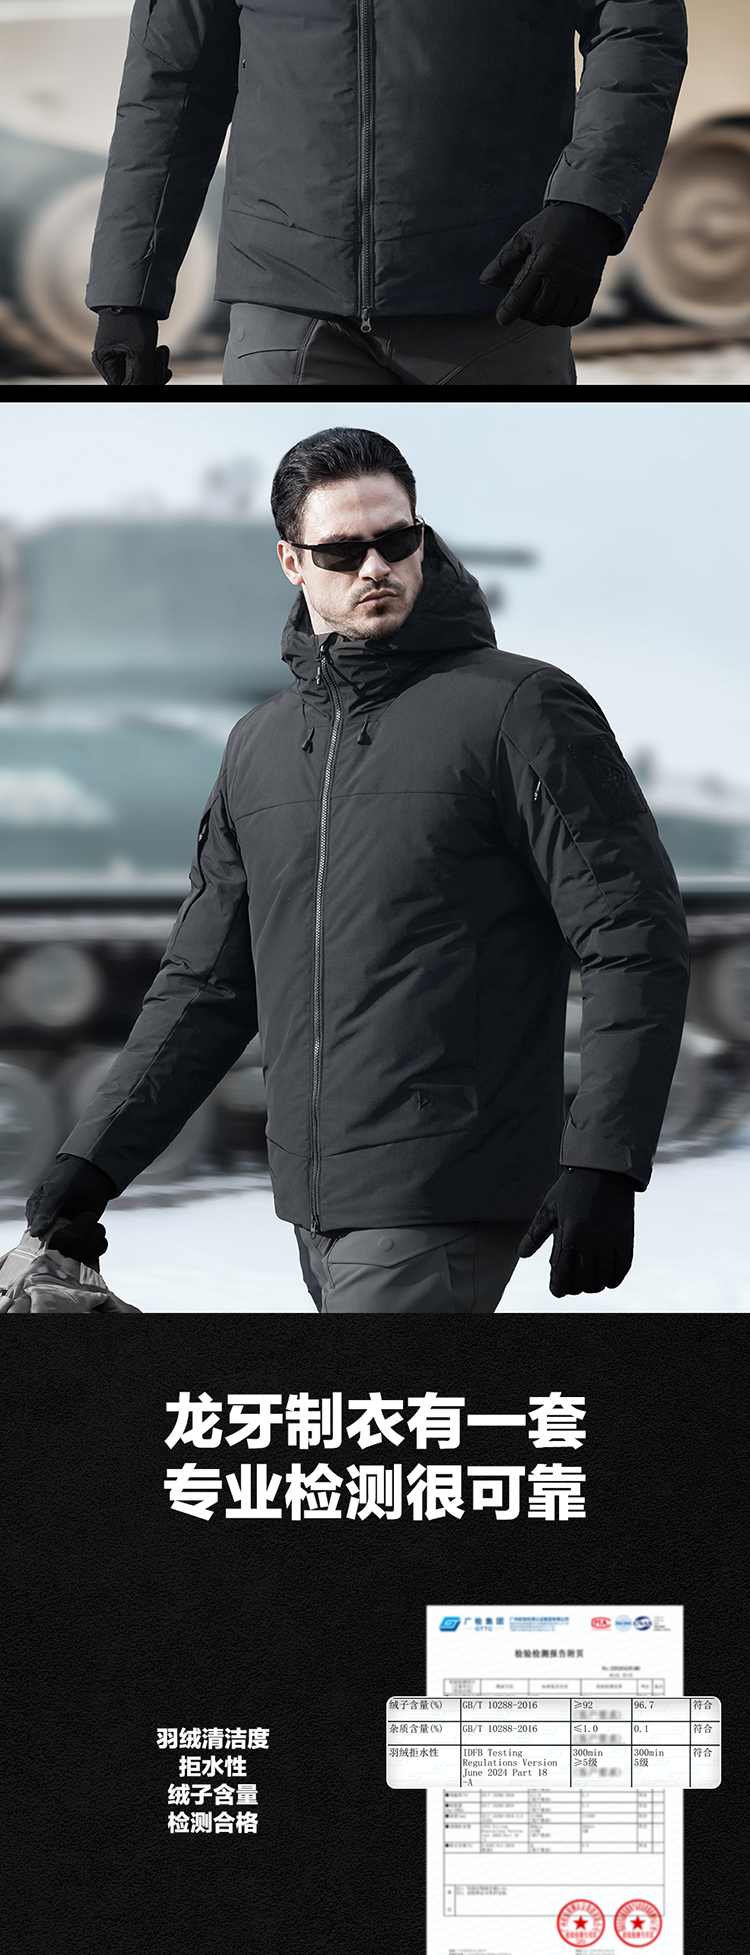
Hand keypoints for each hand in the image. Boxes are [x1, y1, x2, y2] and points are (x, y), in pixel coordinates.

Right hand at [26, 1154, 117, 1266]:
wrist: (96, 1172)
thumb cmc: (75, 1174)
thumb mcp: (60, 1187)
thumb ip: (48, 1209)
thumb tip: (35, 1233)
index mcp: (36, 1217)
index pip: (44, 1243)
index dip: (63, 1239)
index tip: (74, 1225)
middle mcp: (48, 1230)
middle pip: (62, 1252)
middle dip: (81, 1236)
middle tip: (89, 1215)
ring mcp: (65, 1237)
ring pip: (77, 1256)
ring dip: (92, 1240)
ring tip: (95, 1220)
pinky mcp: (80, 1241)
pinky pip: (89, 1257)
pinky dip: (98, 1246)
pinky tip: (99, 1230)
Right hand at [92, 307, 170, 386]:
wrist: (133, 291)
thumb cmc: (132, 319)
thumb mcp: (140, 352)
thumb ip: (141, 379)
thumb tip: (144, 393)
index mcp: (105, 363)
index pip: (126, 388)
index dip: (145, 384)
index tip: (163, 374)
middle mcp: (109, 361)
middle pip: (134, 382)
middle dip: (152, 374)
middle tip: (161, 355)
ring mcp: (118, 354)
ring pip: (141, 373)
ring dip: (155, 366)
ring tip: (161, 349)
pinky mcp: (129, 348)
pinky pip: (143, 363)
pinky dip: (154, 359)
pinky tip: (160, 349)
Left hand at [480, 202, 620, 328]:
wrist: (590, 213)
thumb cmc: (554, 223)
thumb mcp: (526, 234)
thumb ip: (505, 259)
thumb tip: (484, 279)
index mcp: (541, 261)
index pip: (520, 294)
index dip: (509, 310)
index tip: (502, 319)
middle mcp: (560, 275)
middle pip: (539, 309)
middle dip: (527, 315)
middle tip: (522, 312)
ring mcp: (577, 282)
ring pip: (557, 314)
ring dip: (544, 319)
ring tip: (538, 313)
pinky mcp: (592, 285)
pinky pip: (578, 314)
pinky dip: (565, 320)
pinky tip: (557, 315)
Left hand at [518, 1166, 634, 1295]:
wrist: (604, 1168)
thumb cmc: (573, 1186)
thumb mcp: (549, 1207)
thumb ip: (535, 1234)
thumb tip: (522, 1254)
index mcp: (569, 1234)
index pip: (563, 1274)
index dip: (559, 1287)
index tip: (557, 1291)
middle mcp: (590, 1241)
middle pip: (582, 1280)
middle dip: (575, 1288)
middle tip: (572, 1286)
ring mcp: (610, 1240)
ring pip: (602, 1278)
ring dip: (594, 1286)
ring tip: (588, 1283)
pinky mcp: (626, 1237)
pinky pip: (622, 1268)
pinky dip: (614, 1279)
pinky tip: (607, 1279)